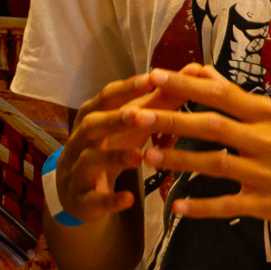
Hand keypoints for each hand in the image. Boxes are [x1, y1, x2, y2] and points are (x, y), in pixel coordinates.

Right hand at [54, 66, 213, 222]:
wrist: (78, 189)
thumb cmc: (110, 145)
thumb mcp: (131, 124)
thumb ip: (159, 100)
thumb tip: (193, 71)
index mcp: (92, 115)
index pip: (107, 97)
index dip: (127, 89)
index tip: (152, 78)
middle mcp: (80, 138)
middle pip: (93, 124)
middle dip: (115, 120)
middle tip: (141, 116)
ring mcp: (77, 168)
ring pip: (90, 159)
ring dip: (113, 157)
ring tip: (138, 156)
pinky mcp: (81, 197)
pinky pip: (94, 198)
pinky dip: (111, 198)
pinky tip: (129, 199)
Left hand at [135, 65, 270, 233]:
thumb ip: (240, 99)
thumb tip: (201, 71)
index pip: (221, 93)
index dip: (184, 85)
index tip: (153, 76)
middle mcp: (268, 140)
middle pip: (211, 125)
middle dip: (169, 119)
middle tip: (134, 116)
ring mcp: (268, 174)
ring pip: (213, 164)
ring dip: (176, 160)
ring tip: (145, 157)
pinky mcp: (269, 205)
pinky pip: (228, 206)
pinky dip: (201, 207)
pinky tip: (176, 207)